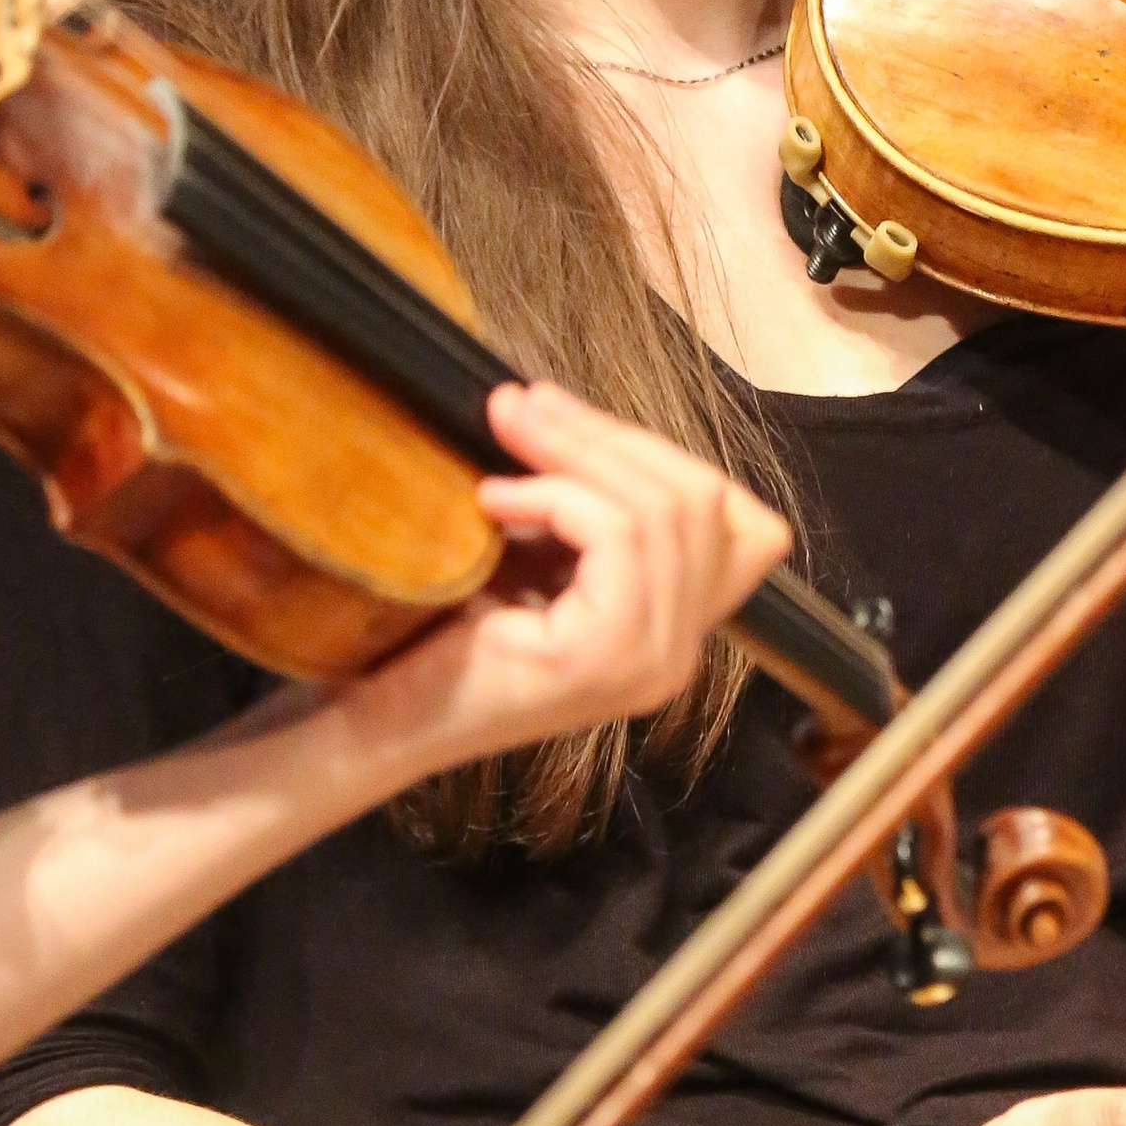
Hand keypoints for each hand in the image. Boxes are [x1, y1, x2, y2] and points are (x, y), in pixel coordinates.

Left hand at [349, 383, 790, 774]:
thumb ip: (577, 505)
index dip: (662, 455)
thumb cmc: (444, 643)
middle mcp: (682, 653)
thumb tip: (549, 402)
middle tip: (524, 404)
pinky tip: (494, 499)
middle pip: (702, 500)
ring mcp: (653, 660)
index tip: (566, 418)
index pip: (743, 523)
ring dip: (578, 456)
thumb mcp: (536, 562)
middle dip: (610, 436)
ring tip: (504, 443)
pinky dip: (557, 497)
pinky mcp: (607, 656)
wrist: (382, 723)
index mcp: (676, 630)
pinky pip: (618, 537)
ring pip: (664, 511)